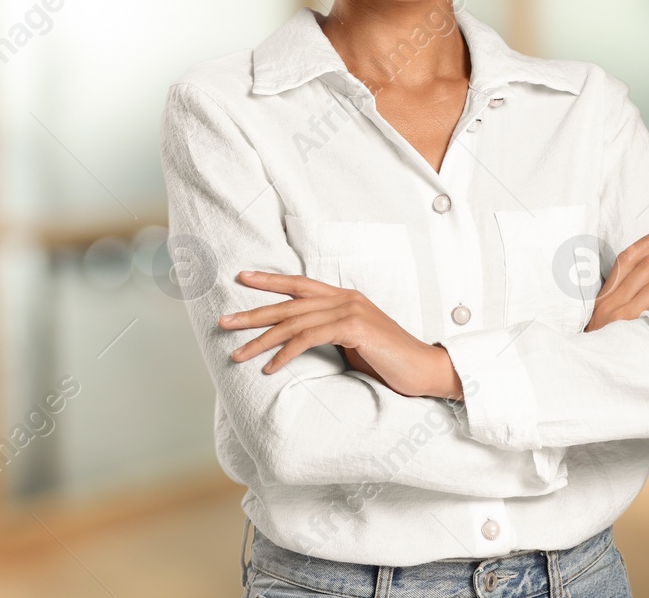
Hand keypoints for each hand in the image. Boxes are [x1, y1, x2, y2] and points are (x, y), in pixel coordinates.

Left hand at [219, 271, 462, 398]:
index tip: (241, 278)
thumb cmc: (389, 360)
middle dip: (253, 313)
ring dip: (262, 339)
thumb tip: (300, 342)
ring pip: (294, 322)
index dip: (270, 280)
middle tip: (224, 322)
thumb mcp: (354, 342)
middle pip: (289, 304)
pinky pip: (310, 338)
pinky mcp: (354, 328)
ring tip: (238, 352)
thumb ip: (330, 334)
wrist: (425, 370)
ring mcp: (350, 311)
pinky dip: (286, 353)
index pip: (300, 284)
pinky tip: (270, 368)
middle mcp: (345, 298)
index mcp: (344, 298)